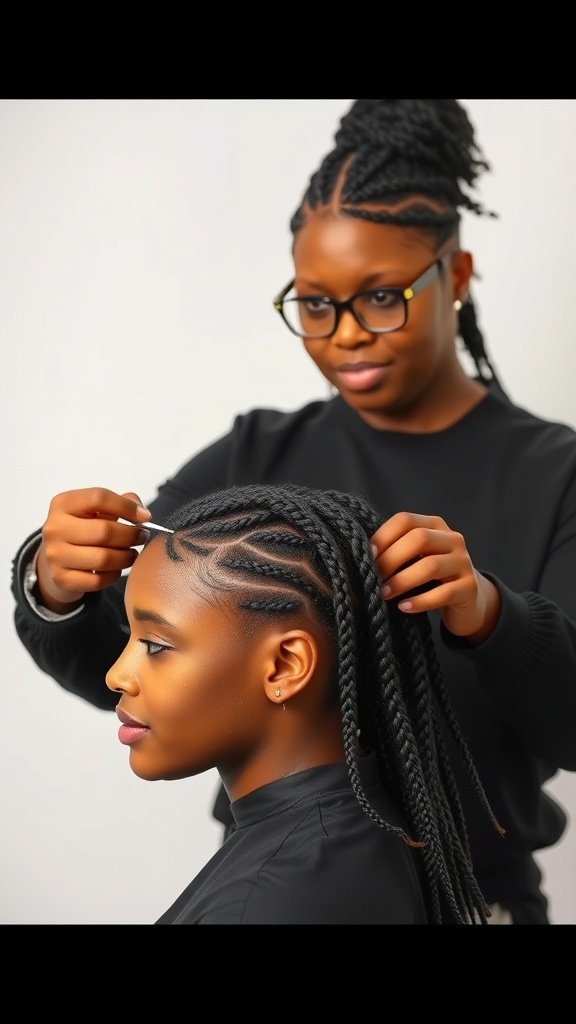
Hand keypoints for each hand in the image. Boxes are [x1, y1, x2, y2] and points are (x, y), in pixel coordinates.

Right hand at [36, 488, 151, 612]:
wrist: (58, 557)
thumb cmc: (84, 528)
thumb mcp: (98, 509)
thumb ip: (122, 502)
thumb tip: (142, 514)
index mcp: (63, 504)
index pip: (99, 498)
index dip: (126, 506)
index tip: (144, 517)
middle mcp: (54, 528)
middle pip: (104, 531)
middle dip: (131, 535)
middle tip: (142, 537)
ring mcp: (55, 555)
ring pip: (103, 558)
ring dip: (126, 557)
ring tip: (132, 553)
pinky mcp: (61, 578)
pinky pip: (98, 580)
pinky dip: (114, 575)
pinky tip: (117, 568)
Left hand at [370, 512, 500, 644]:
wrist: (468, 602)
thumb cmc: (430, 579)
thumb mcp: (414, 559)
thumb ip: (395, 552)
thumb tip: (359, 558)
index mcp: (435, 525)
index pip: (405, 520)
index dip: (383, 536)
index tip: (366, 555)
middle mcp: (453, 539)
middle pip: (418, 539)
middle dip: (391, 559)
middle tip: (373, 578)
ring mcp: (464, 562)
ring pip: (430, 566)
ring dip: (401, 581)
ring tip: (383, 594)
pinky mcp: (469, 587)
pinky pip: (443, 593)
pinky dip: (420, 602)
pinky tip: (403, 607)